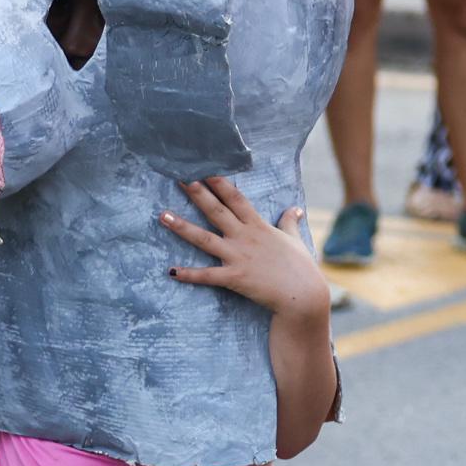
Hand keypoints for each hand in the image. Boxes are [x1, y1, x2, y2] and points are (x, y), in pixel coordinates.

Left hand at [161, 178, 327, 321]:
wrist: (303, 295)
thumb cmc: (301, 267)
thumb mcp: (295, 240)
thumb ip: (290, 222)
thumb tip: (296, 209)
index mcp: (258, 226)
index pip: (237, 199)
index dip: (221, 184)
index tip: (205, 169)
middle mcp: (245, 237)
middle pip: (217, 211)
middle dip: (198, 194)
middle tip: (181, 179)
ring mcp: (238, 257)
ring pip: (204, 239)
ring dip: (182, 227)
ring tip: (162, 216)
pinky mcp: (234, 278)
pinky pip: (207, 275)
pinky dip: (189, 274)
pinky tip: (171, 270)